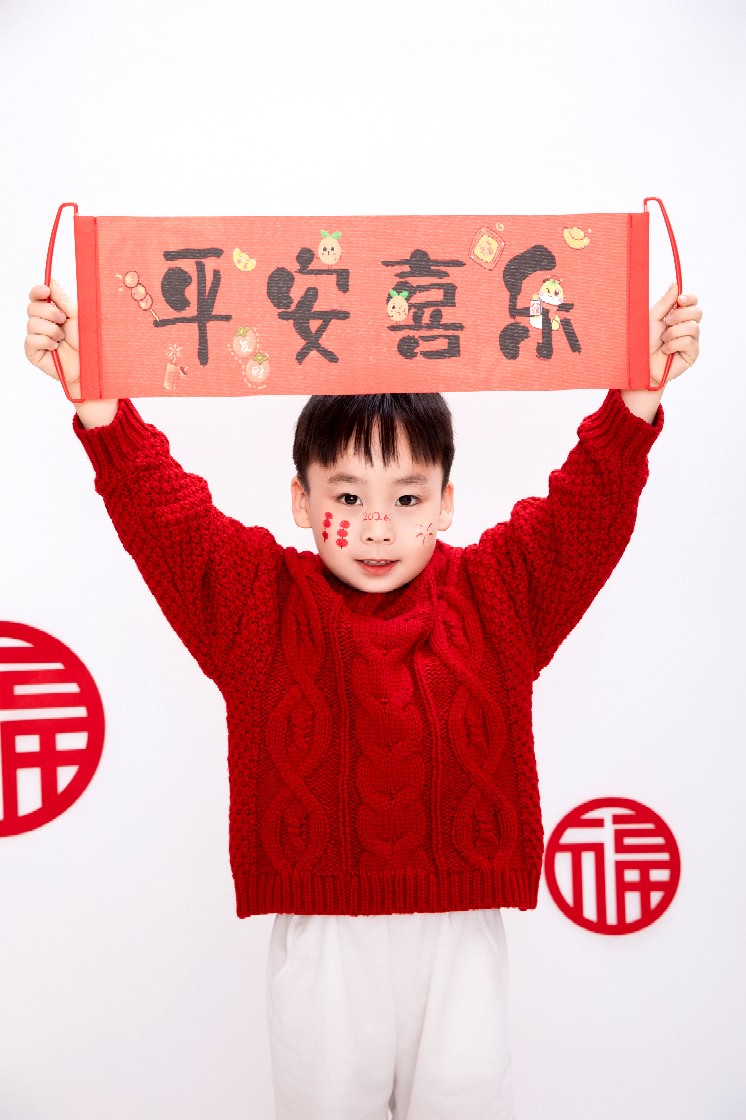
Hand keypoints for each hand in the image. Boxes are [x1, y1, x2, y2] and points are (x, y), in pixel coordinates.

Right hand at [25, 280, 79, 394]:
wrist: (89, 367)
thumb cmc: (86, 343)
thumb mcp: (77, 317)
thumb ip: (63, 299)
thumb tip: (51, 280)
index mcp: (52, 312)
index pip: (37, 296)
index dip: (38, 291)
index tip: (45, 290)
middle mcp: (42, 323)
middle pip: (32, 307)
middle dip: (49, 312)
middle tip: (63, 320)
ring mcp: (36, 337)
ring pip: (32, 323)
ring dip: (51, 330)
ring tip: (62, 339)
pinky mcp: (32, 351)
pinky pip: (31, 339)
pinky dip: (46, 342)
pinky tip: (55, 348)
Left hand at [649, 283, 701, 387]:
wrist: (640, 365)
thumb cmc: (642, 343)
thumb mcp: (652, 318)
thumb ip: (665, 302)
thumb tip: (675, 284)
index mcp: (677, 316)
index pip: (692, 302)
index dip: (690, 298)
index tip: (680, 299)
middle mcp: (686, 327)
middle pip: (697, 312)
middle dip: (681, 315)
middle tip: (667, 322)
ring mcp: (691, 340)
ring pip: (693, 327)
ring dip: (674, 332)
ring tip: (663, 340)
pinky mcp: (692, 354)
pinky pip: (690, 342)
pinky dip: (674, 344)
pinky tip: (666, 351)